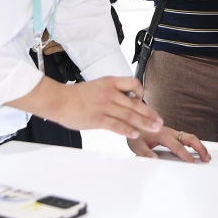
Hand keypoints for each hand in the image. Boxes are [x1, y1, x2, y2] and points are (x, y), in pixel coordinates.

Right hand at [6, 76, 161, 139]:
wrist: (58, 99)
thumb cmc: (75, 96)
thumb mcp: (96, 86)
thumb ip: (110, 92)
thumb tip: (123, 99)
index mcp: (110, 82)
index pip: (133, 83)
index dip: (142, 92)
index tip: (145, 100)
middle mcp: (110, 93)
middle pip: (135, 103)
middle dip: (150, 113)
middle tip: (160, 121)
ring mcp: (104, 105)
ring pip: (129, 114)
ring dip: (144, 123)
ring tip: (154, 129)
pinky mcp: (97, 118)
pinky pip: (116, 125)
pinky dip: (127, 130)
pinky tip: (134, 134)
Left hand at [127, 126, 211, 162]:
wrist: (134, 121)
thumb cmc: (135, 134)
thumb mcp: (136, 145)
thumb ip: (145, 153)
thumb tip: (155, 160)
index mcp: (162, 134)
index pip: (176, 146)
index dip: (185, 154)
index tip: (192, 162)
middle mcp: (170, 132)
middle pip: (189, 138)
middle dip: (199, 148)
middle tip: (206, 158)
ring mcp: (172, 132)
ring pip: (190, 137)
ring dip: (199, 146)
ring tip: (206, 156)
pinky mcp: (172, 134)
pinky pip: (186, 138)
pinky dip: (195, 144)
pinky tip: (197, 151)